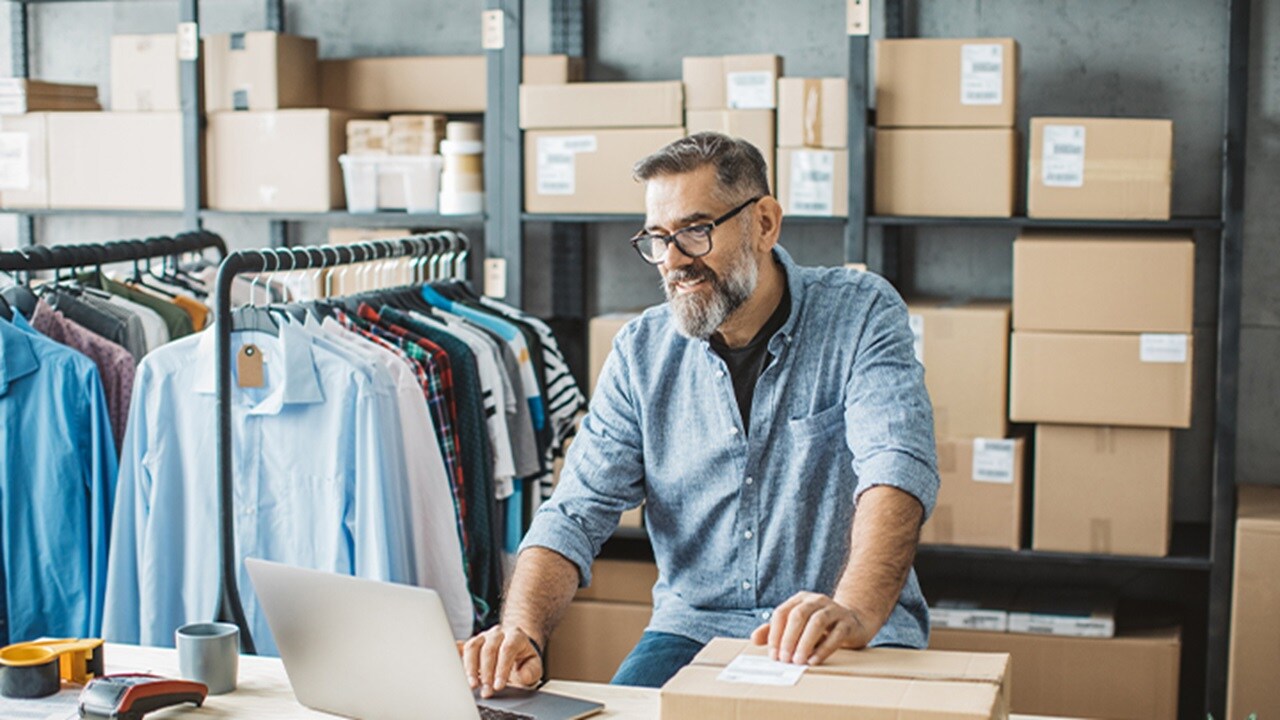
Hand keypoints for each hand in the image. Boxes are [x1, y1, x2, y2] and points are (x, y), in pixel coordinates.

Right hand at [459, 625, 543, 697]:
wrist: (516, 650)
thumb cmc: (523, 659)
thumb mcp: (533, 666)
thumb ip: (531, 671)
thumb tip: (523, 676)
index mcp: (515, 635)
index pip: (507, 649)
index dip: (502, 668)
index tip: (499, 686)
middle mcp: (498, 633)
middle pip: (489, 649)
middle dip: (486, 673)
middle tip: (486, 690)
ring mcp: (483, 636)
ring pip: (472, 647)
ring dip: (470, 667)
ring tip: (472, 684)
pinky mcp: (472, 643)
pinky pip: (462, 647)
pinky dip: (456, 656)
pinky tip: (454, 666)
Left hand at [749, 591, 873, 665]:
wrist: (854, 622)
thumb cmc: (819, 627)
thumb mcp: (796, 626)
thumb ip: (775, 631)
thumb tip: (754, 639)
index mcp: (800, 600)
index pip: (782, 613)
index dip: (775, 634)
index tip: (773, 655)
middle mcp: (816, 601)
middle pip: (798, 615)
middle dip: (788, 638)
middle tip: (784, 659)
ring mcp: (834, 610)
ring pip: (817, 622)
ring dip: (805, 643)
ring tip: (798, 661)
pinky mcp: (848, 623)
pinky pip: (836, 634)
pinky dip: (824, 648)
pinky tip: (814, 660)